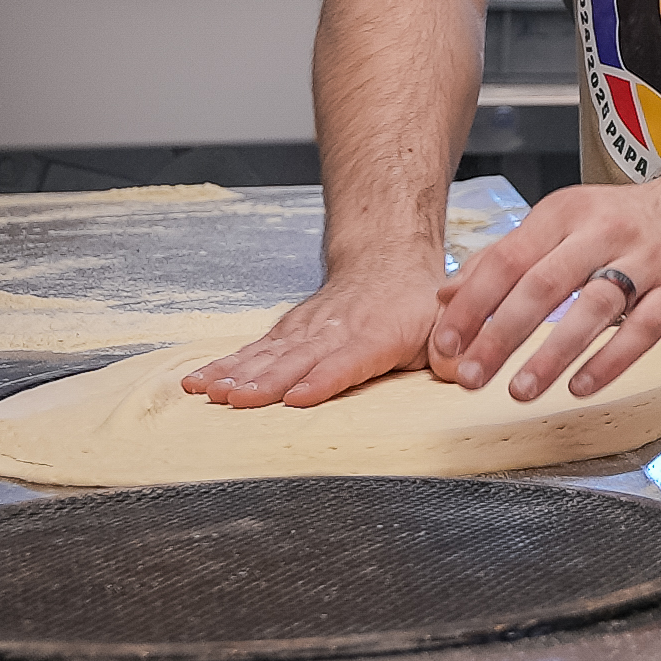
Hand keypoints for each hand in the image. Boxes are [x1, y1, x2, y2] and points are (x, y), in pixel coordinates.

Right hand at [183, 268, 437, 408]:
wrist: (387, 260)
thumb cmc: (417, 306)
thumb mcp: (444, 324)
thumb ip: (452, 349)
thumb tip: (463, 371)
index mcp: (374, 337)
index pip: (345, 361)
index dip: (322, 379)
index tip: (298, 396)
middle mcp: (333, 332)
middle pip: (295, 361)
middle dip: (264, 382)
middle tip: (235, 400)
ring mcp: (305, 331)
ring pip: (267, 354)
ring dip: (236, 375)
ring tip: (208, 393)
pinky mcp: (287, 332)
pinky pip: (252, 349)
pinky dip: (223, 364)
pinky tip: (197, 381)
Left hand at [425, 180, 660, 401]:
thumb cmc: (620, 225)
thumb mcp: (561, 225)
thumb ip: (505, 258)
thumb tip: (446, 296)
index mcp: (566, 211)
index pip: (508, 258)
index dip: (473, 304)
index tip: (446, 345)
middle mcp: (606, 229)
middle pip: (545, 284)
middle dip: (502, 334)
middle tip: (471, 377)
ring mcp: (648, 259)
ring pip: (594, 307)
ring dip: (553, 354)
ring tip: (520, 391)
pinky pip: (644, 329)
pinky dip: (610, 360)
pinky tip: (580, 386)